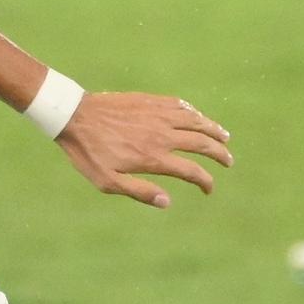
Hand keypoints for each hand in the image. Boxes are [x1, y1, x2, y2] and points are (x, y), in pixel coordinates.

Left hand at [55, 92, 232, 209]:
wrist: (74, 116)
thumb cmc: (88, 153)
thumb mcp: (108, 182)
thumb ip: (140, 192)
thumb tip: (167, 202)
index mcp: (154, 157)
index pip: (192, 171)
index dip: (205, 182)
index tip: (209, 188)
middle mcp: (162, 135)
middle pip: (202, 143)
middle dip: (220, 154)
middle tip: (229, 161)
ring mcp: (157, 115)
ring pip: (196, 121)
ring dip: (214, 129)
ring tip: (225, 137)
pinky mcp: (150, 101)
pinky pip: (179, 105)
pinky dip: (193, 112)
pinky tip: (197, 115)